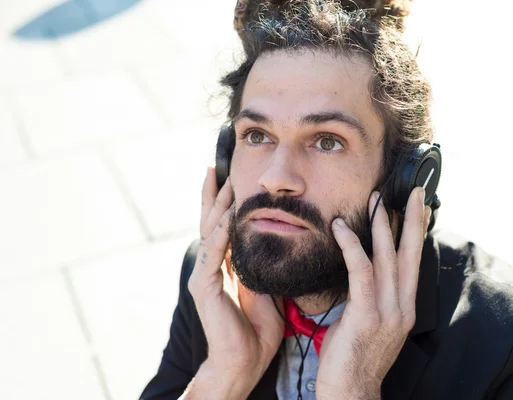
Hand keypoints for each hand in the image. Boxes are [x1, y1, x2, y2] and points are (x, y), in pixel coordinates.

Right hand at [185, 168, 283, 398]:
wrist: (245, 361)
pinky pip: (213, 254)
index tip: (230, 174)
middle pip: (210, 220)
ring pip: (209, 231)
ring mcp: (205, 274)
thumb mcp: (267, 285)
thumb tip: (281, 238)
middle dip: (213, 192)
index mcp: (226, 263)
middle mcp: (212, 264)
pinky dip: (221, 234)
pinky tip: (228, 216)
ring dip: (217, 205)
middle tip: (216, 164)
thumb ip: (266, 262)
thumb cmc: (258, 328)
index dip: (225, 200)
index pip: (223, 224)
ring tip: (224, 180)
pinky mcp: (204, 287)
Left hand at [316, 187, 430, 399]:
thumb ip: (370, 296)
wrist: (351, 392)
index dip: (418, 233)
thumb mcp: (370, 322)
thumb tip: (362, 270)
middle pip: (411, 254)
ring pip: (389, 258)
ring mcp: (388, 311)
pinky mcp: (367, 314)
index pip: (414, 262)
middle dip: (413, 220)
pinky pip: (361, 271)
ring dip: (382, 225)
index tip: (419, 208)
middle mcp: (403, 306)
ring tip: (377, 200)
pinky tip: (340, 229)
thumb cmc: (353, 357)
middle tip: (413, 192)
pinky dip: (352, 246)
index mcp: (404, 307)